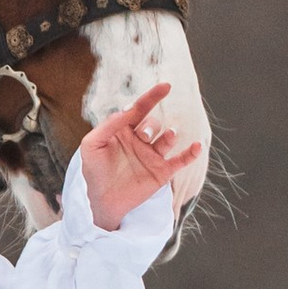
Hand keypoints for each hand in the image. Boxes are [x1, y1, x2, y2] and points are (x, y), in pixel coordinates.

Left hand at [79, 82, 200, 232]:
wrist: (99, 202)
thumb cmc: (93, 171)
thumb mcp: (91, 145)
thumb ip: (108, 126)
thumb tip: (128, 110)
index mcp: (123, 130)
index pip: (140, 108)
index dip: (152, 97)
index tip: (166, 86)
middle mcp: (140, 140)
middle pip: (153, 123)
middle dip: (151, 126)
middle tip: (144, 137)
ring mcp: (152, 155)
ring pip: (168, 138)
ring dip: (169, 135)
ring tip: (167, 137)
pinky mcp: (161, 172)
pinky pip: (180, 160)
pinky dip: (190, 153)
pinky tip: (195, 146)